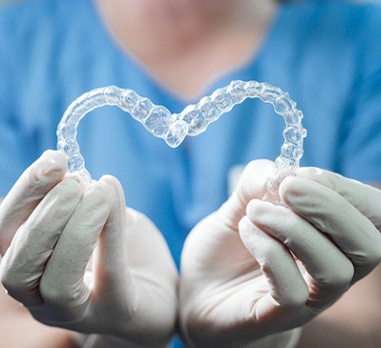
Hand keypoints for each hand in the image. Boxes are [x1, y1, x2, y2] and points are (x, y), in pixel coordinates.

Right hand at [0, 150, 177, 346]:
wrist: (163, 289)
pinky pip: (108, 274)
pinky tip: (114, 201)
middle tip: (74, 183)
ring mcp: (78, 311)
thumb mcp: (104, 218)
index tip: (54, 159)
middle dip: (44, 215)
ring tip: (98, 193)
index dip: (25, 193)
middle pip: (16, 265)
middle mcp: (43, 296)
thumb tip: (86, 179)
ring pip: (55, 280)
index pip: (8, 233)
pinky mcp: (116, 311)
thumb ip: (89, 203)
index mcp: (33, 266)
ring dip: (74, 229)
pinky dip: (109, 233)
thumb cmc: (127, 251)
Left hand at [179, 160, 380, 347]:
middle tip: (287, 188)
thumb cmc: (227, 244)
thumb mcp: (241, 202)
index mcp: (330, 237)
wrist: (197, 286)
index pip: (372, 215)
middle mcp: (328, 270)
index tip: (302, 174)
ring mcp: (308, 299)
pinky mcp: (277, 317)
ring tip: (255, 210)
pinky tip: (246, 231)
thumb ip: (261, 182)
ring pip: (335, 270)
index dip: (346, 190)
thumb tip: (283, 172)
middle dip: (330, 207)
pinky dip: (269, 251)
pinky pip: (293, 291)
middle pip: (368, 246)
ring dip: (293, 228)